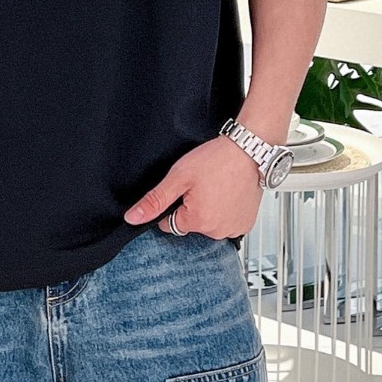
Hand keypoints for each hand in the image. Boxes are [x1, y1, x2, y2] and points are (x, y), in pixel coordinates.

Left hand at [123, 136, 263, 237]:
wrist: (248, 150)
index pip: (170, 224)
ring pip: (209, 224)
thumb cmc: (216, 159)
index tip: (185, 189)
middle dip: (192, 208)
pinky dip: (226, 211)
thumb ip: (155, 200)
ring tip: (216, 187)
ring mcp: (234, 228)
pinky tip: (227, 194)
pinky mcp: (246, 224)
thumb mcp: (178, 176)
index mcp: (198, 221)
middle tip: (202, 185)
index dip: (174, 205)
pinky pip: (227, 222)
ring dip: (209, 210)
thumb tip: (133, 218)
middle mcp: (217, 231)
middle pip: (191, 225)